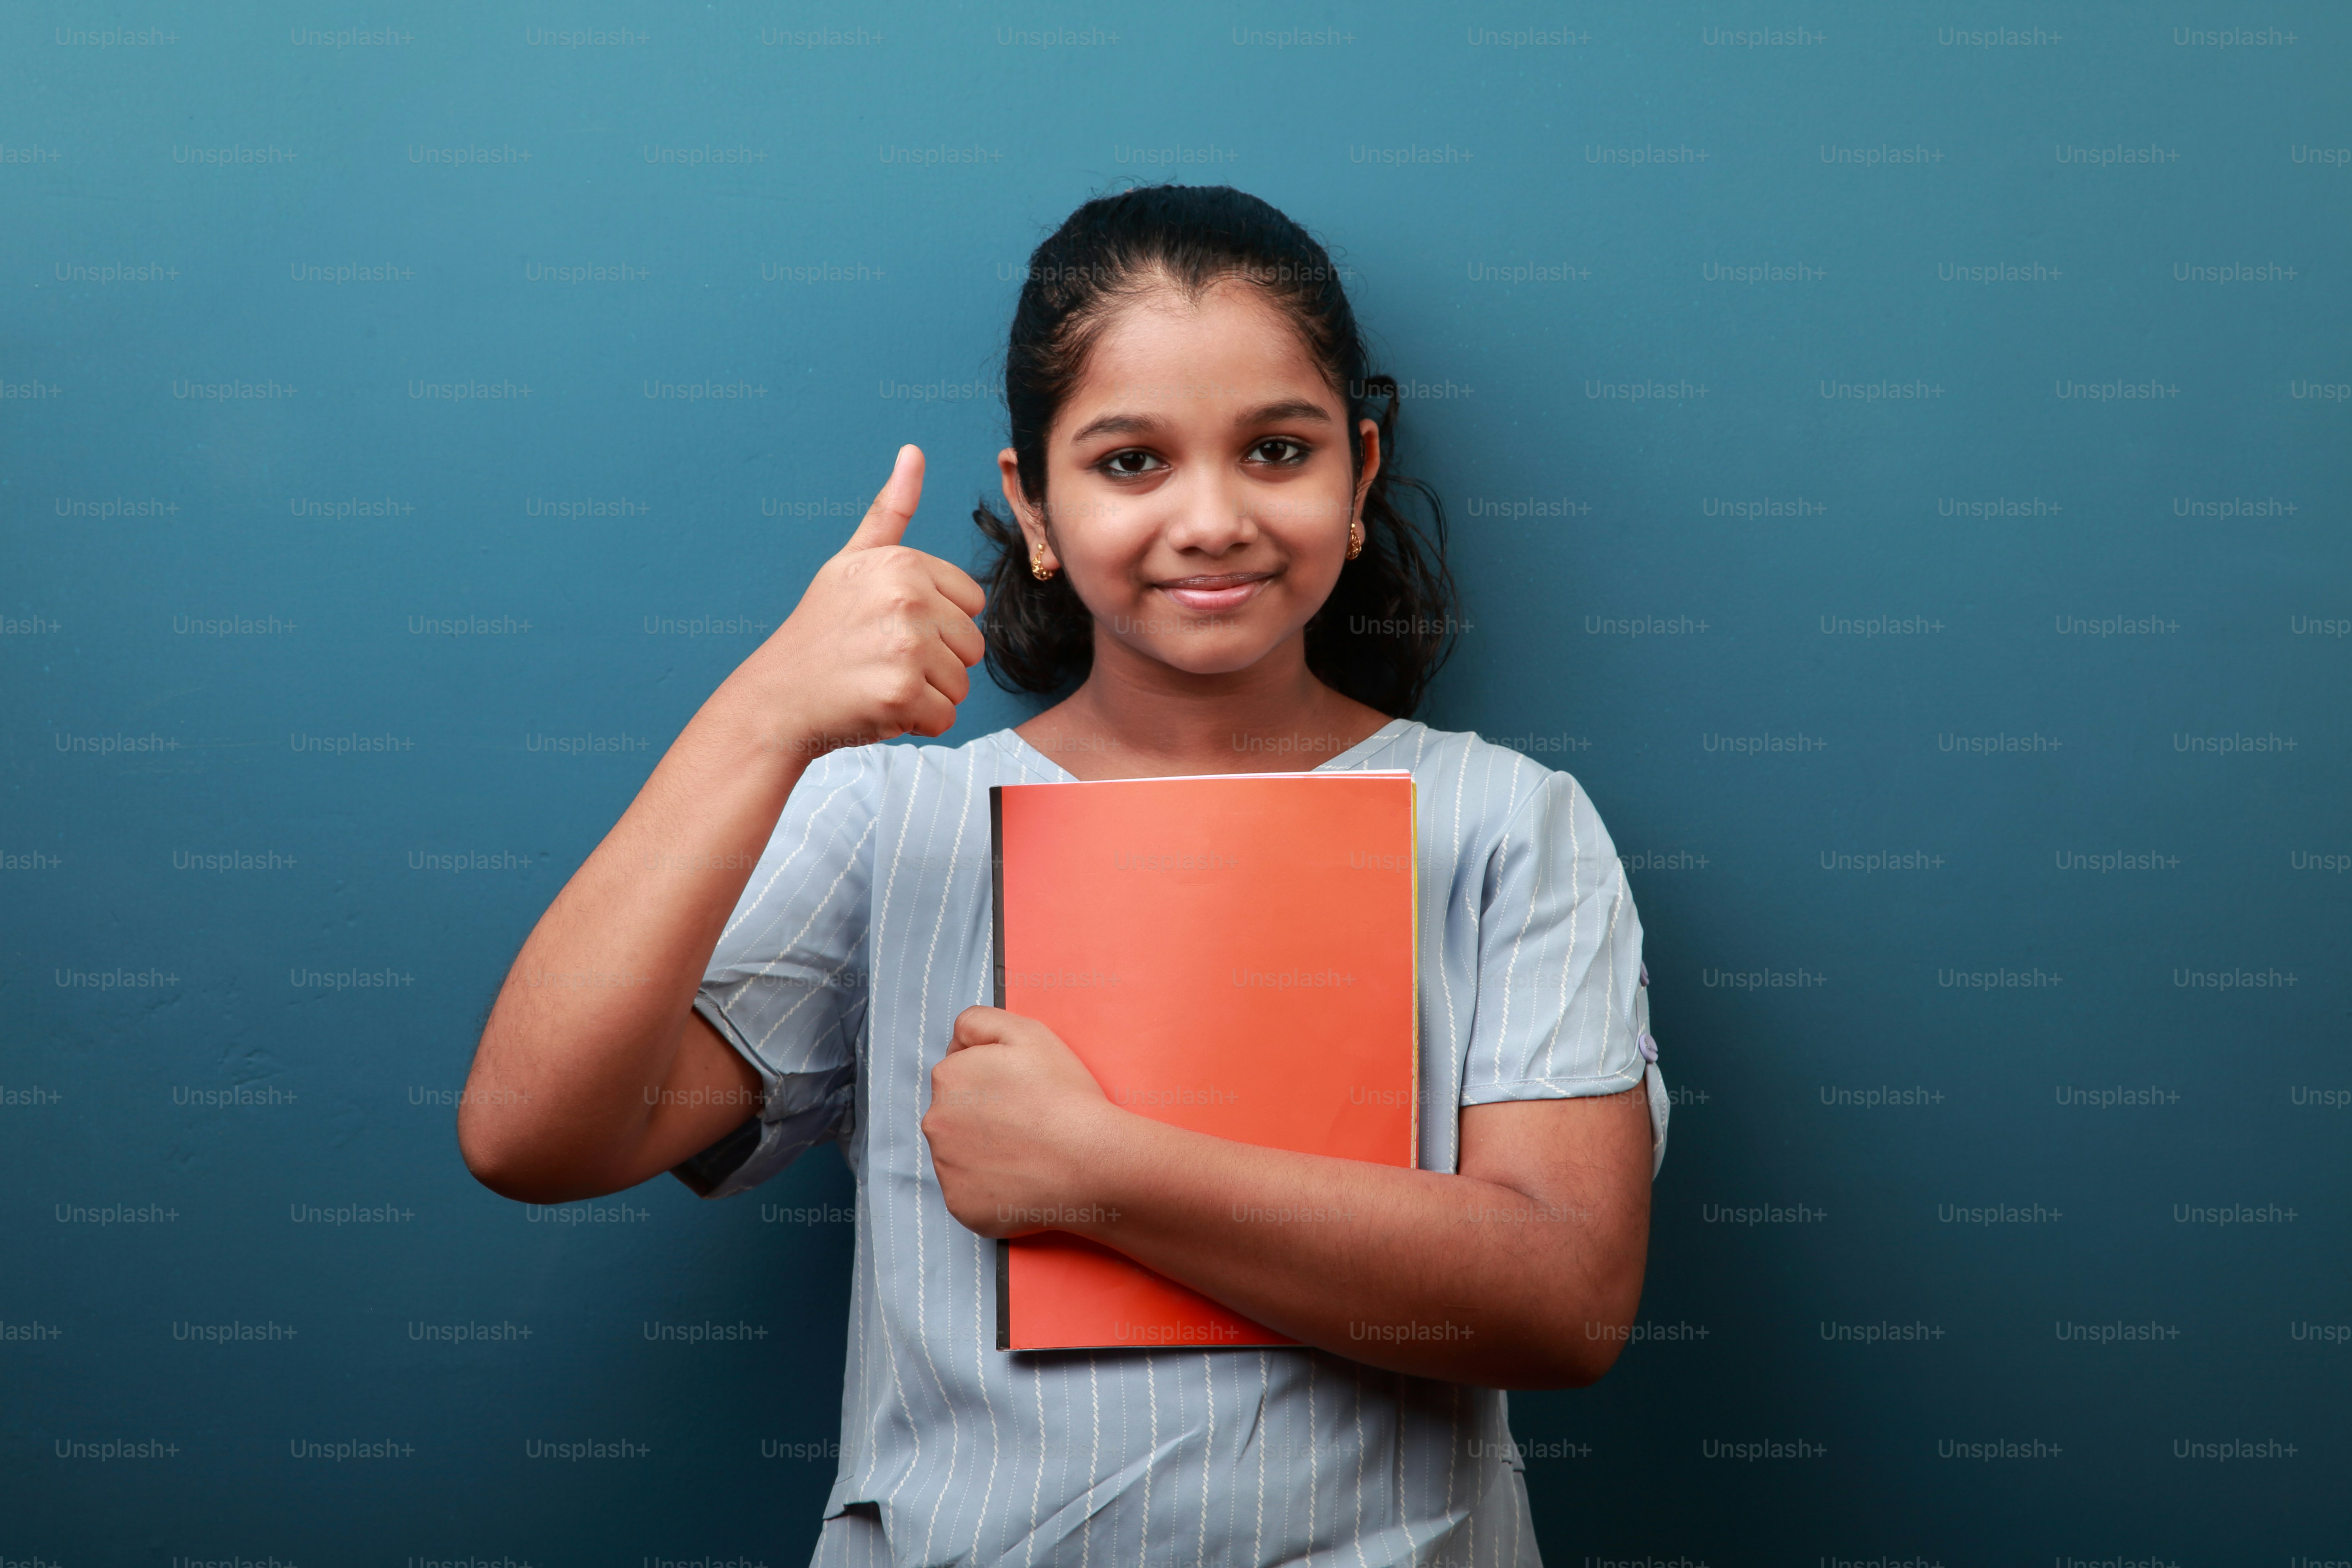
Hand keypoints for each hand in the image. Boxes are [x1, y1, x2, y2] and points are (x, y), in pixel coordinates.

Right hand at [731, 445, 986, 757]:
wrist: (776, 698)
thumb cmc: (820, 631)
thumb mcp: (852, 561)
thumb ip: (891, 510)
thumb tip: (913, 451)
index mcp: (903, 563)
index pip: (971, 603)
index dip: (937, 623)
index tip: (890, 626)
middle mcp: (906, 598)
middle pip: (972, 646)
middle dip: (935, 662)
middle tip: (881, 659)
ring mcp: (905, 646)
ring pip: (962, 684)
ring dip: (926, 694)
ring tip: (877, 681)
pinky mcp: (902, 692)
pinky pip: (946, 716)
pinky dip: (916, 722)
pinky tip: (877, 707)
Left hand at [923, 1006, 1123, 1240]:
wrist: (1091, 1159)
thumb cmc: (1063, 1094)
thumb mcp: (1026, 1032)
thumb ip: (978, 1022)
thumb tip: (955, 1041)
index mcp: (948, 1078)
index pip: (959, 1076)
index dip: (992, 1082)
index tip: (1021, 1094)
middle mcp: (935, 1123)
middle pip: (955, 1117)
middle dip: (983, 1118)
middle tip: (1027, 1125)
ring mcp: (946, 1169)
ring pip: (961, 1156)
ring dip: (985, 1153)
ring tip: (1027, 1153)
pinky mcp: (961, 1206)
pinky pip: (970, 1194)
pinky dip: (991, 1189)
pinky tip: (1022, 1180)